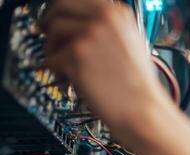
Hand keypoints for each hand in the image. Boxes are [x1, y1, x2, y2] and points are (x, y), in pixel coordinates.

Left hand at [42, 0, 166, 132]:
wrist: (143, 110)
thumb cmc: (139, 87)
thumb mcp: (131, 44)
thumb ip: (107, 29)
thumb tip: (79, 25)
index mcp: (118, 13)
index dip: (64, 10)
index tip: (57, 18)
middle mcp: (104, 19)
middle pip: (60, 7)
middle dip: (50, 22)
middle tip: (46, 35)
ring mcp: (89, 36)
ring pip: (52, 32)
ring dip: (53, 50)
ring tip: (64, 67)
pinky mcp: (76, 56)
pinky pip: (50, 58)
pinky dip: (55, 71)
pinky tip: (67, 80)